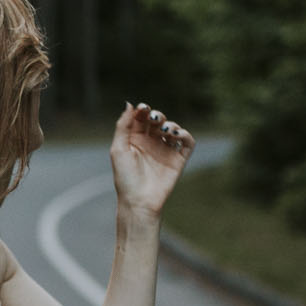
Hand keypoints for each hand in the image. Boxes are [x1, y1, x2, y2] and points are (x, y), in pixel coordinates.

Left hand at [110, 101, 192, 216]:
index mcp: (135, 139)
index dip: (143, 110)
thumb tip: (130, 104)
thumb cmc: (125, 177)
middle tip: (155, 118)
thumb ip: (123, 126)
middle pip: (158, 120)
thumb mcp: (119, 149)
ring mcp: (165, 150)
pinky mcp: (178, 159)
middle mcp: (151, 143)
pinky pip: (187, 142)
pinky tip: (176, 135)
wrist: (139, 201)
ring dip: (171, 124)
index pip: (141, 118)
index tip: (143, 109)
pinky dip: (185, 134)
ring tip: (166, 130)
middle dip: (157, 115)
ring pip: (173, 128)